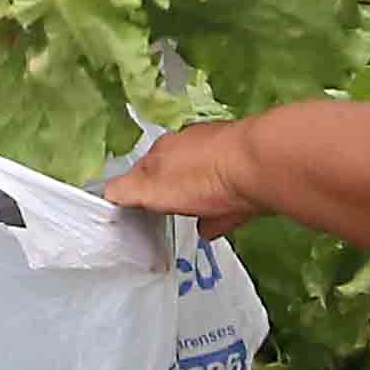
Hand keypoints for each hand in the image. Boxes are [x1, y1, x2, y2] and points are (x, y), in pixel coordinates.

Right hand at [101, 119, 260, 234]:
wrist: (262, 165)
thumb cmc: (201, 177)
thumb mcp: (153, 188)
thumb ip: (127, 191)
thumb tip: (107, 193)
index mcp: (165, 149)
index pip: (143, 168)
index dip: (138, 189)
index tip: (136, 208)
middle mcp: (193, 145)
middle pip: (175, 171)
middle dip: (171, 190)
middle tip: (167, 213)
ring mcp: (223, 155)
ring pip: (204, 181)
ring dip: (199, 199)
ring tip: (195, 222)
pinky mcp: (250, 170)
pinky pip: (229, 193)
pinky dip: (222, 209)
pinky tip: (221, 225)